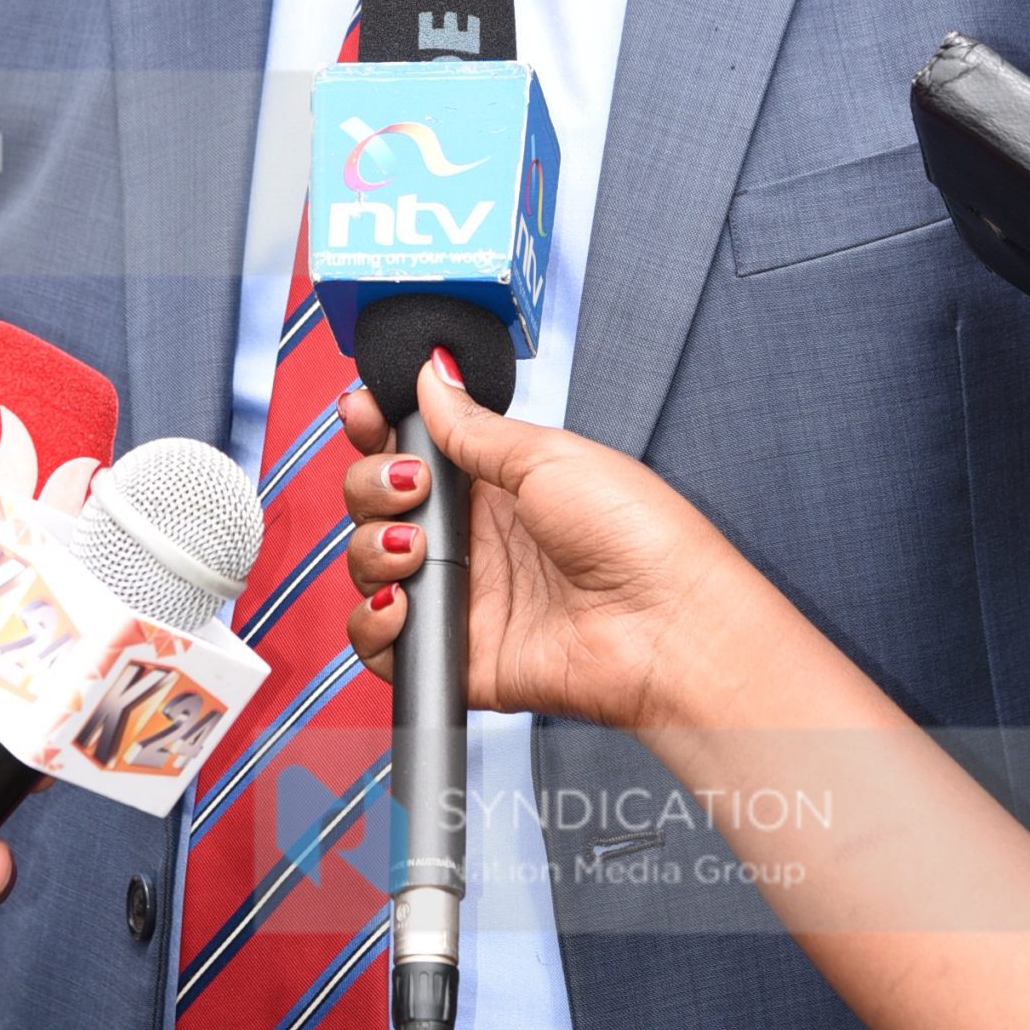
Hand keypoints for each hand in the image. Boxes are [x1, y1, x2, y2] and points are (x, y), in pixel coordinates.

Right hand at [341, 353, 760, 734]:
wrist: (669, 624)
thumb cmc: (638, 534)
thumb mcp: (549, 456)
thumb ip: (473, 425)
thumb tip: (431, 373)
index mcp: (495, 483)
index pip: (412, 449)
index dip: (376, 429)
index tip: (360, 412)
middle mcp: (473, 538)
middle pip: (377, 503)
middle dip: (372, 485)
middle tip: (409, 485)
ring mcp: (462, 597)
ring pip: (370, 568)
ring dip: (373, 550)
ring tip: (416, 549)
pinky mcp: (458, 656)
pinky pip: (384, 646)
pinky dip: (375, 626)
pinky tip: (402, 604)